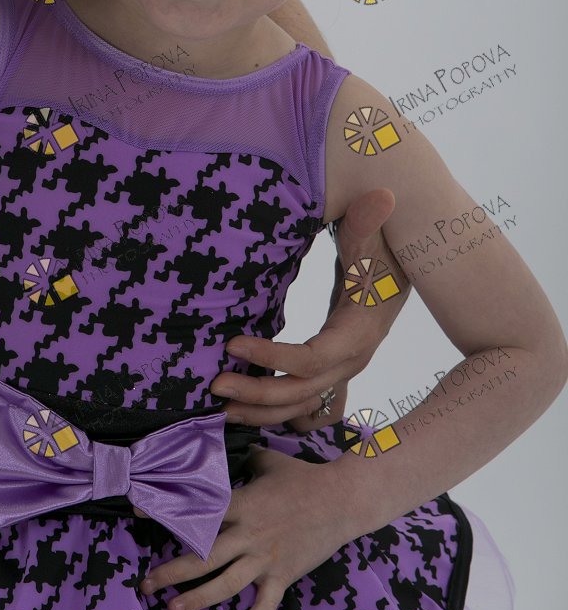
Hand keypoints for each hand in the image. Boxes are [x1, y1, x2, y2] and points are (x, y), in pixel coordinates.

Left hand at [139, 447, 349, 609]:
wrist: (341, 499)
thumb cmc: (304, 477)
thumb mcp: (269, 461)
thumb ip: (245, 459)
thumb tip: (230, 448)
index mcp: (243, 503)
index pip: (199, 509)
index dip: (168, 511)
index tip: (139, 513)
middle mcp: (249, 534)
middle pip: (205, 556)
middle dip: (172, 572)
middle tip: (147, 583)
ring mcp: (266, 558)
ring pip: (226, 584)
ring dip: (198, 600)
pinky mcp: (283, 575)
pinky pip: (265, 605)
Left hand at [210, 188, 408, 428]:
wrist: (395, 272)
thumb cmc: (377, 252)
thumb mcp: (370, 236)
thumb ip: (368, 220)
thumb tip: (383, 196)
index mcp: (357, 333)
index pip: (312, 359)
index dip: (272, 356)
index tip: (232, 342)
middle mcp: (351, 361)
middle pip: (302, 391)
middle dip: (257, 393)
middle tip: (215, 383)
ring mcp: (342, 372)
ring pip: (301, 406)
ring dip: (261, 410)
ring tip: (220, 406)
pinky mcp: (331, 373)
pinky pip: (305, 404)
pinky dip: (277, 413)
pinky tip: (247, 412)